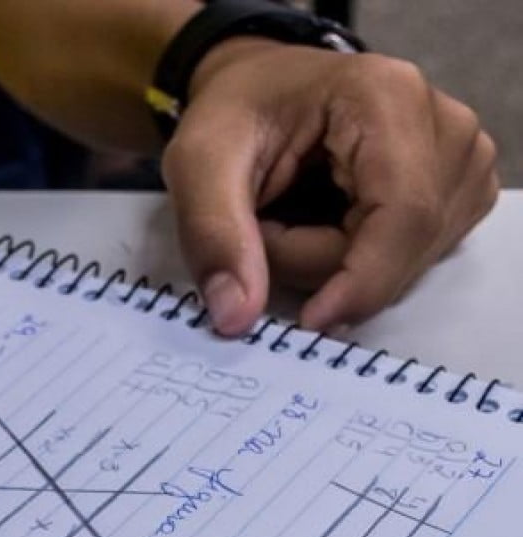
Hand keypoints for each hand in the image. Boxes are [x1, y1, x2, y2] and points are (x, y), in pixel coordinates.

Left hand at [162, 39, 498, 334]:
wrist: (260, 93)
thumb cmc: (234, 114)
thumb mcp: (197, 161)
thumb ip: (213, 234)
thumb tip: (236, 317)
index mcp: (389, 97)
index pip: (404, 213)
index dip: (361, 280)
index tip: (309, 321)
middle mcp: (446, 128)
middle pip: (399, 247)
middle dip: (314, 261)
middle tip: (256, 226)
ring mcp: (462, 164)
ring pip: (402, 264)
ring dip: (327, 263)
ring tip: (285, 216)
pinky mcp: (457, 197)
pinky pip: (408, 264)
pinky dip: (351, 262)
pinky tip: (322, 224)